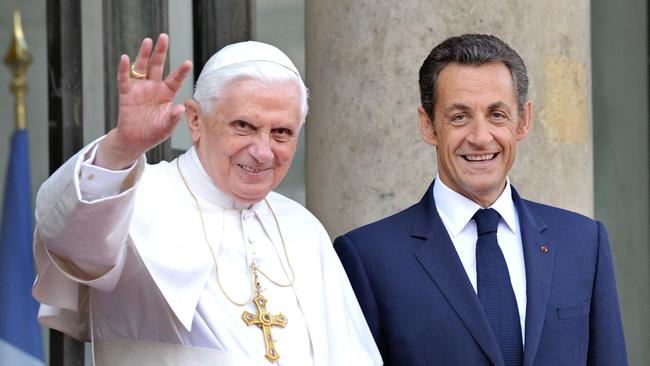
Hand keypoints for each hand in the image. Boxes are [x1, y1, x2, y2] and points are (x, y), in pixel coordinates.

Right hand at [96, 33, 192, 169]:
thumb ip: (173, 118)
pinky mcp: (126, 93)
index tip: (188, 62)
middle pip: (158, 65)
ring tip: (148, 41)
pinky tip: (125, 59)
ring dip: (144, 54)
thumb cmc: (154, 133)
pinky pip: (124, 79)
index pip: (175, 79)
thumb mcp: (167, 127)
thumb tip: (180, 108)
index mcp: (167, 94)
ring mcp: (140, 89)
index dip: (181, 71)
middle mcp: (154, 87)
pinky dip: (124, 69)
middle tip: (164, 36)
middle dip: (161, 51)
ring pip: (142, 67)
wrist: (135, 140)